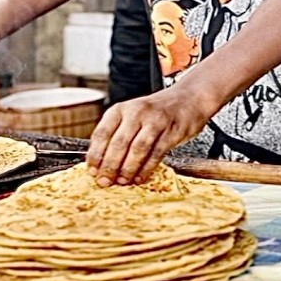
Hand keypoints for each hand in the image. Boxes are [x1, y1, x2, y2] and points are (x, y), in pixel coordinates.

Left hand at [86, 82, 214, 186]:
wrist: (188, 99)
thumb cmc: (155, 112)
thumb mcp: (131, 115)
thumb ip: (116, 135)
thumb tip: (100, 164)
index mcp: (121, 109)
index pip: (102, 133)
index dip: (95, 155)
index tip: (92, 171)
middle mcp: (137, 112)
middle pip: (119, 143)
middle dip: (110, 166)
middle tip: (104, 181)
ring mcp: (156, 121)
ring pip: (137, 149)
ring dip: (128, 169)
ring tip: (122, 181)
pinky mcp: (172, 131)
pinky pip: (156, 154)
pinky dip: (146, 169)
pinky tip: (139, 178)